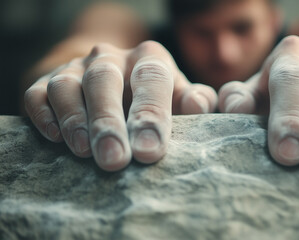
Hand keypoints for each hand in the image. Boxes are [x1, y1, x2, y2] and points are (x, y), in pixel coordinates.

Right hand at [25, 41, 216, 170]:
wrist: (114, 82)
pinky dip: (45, 115)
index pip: (152, 77)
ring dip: (76, 120)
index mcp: (148, 57)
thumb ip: (195, 100)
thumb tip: (198, 106)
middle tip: (115, 160)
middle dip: (109, 121)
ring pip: (68, 86)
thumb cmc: (155, 97)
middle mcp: (110, 56)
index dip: (151, 114)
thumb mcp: (179, 96)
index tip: (150, 152)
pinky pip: (38, 95)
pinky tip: (56, 138)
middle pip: (105, 80)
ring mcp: (75, 68)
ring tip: (86, 152)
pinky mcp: (46, 82)